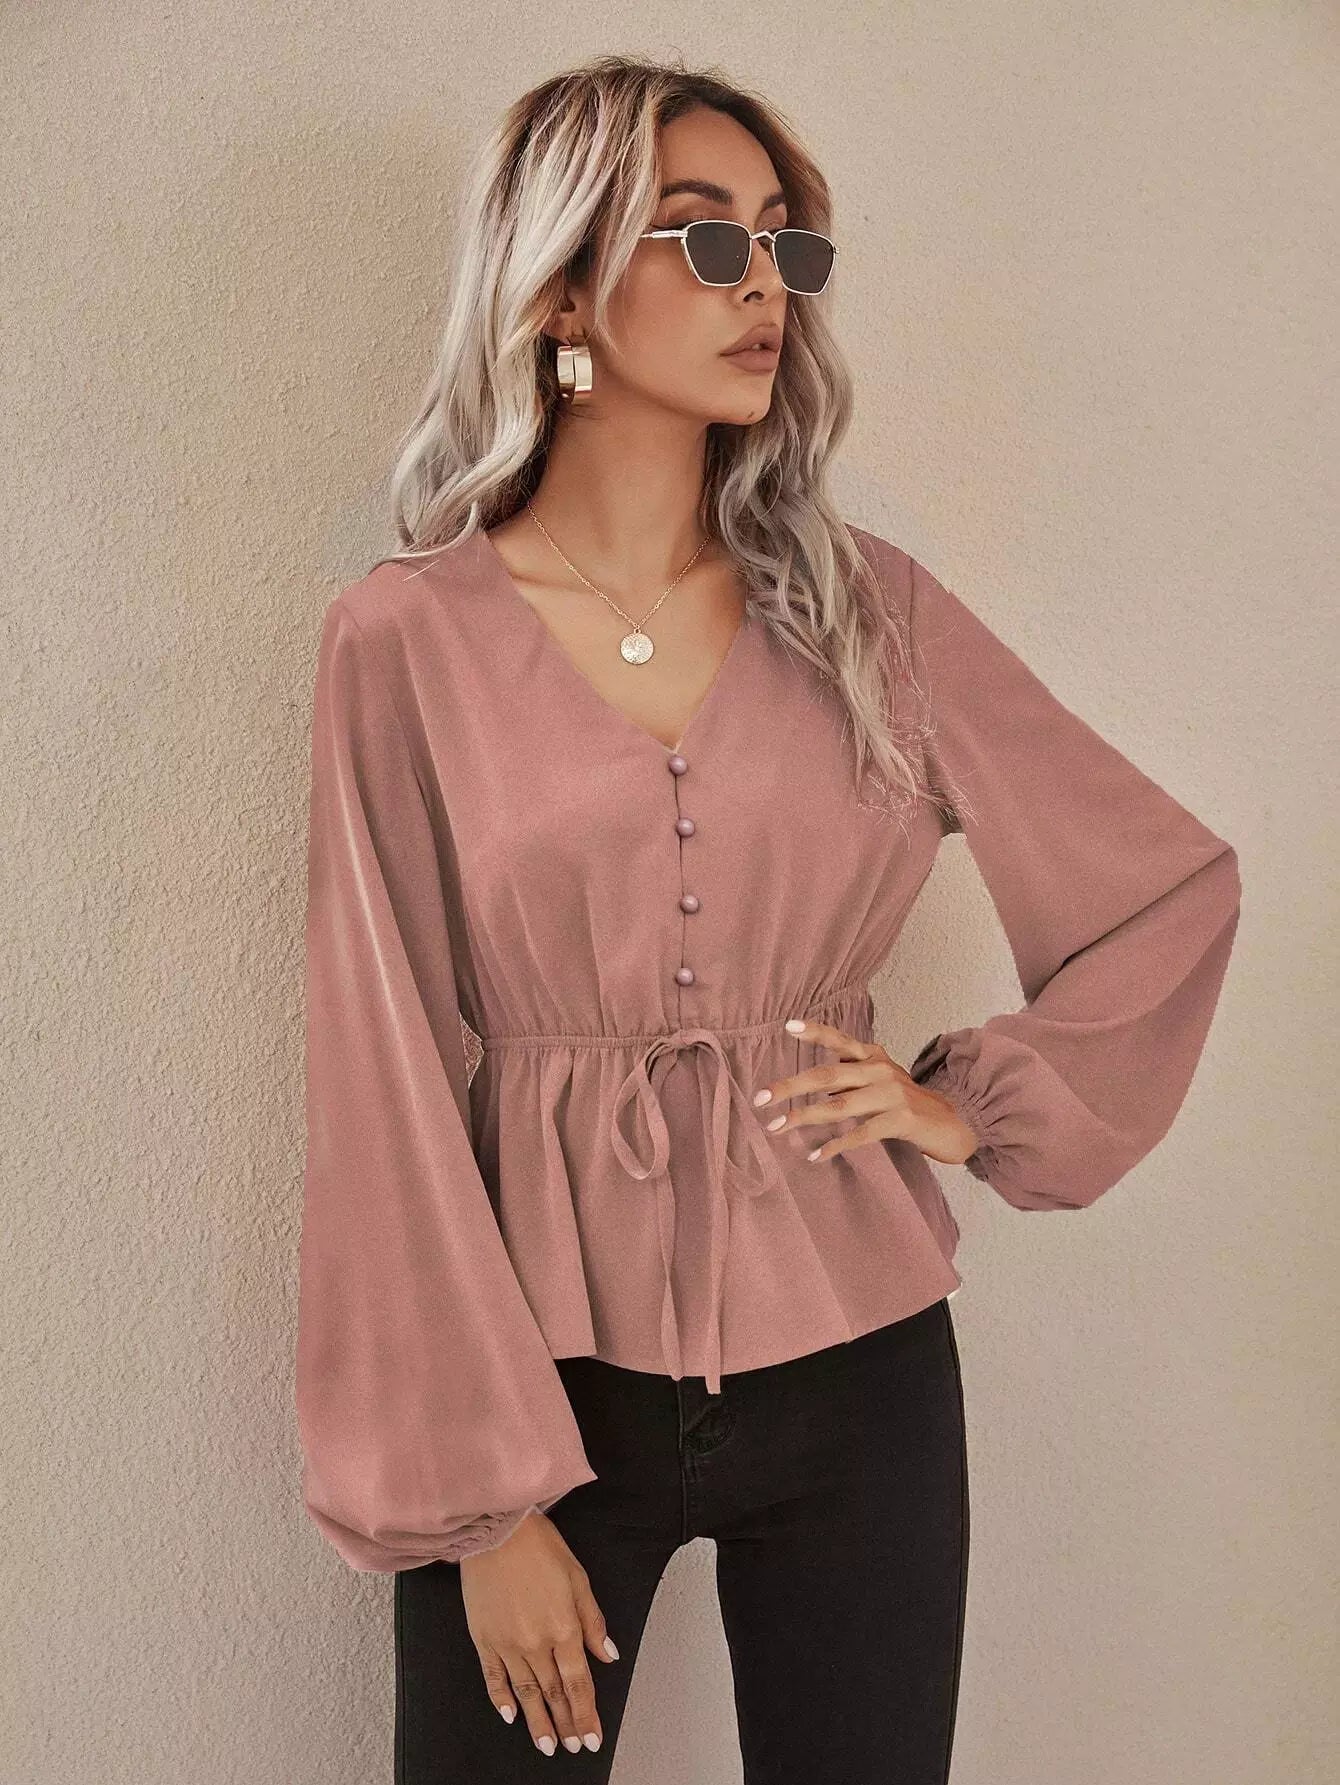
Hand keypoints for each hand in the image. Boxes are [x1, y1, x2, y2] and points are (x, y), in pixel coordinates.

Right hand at [460, 1511, 620, 1757]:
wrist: (496, 1530)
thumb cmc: (538, 1546)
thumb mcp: (578, 1577)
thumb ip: (593, 1621)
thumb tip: (607, 1654)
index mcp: (564, 1627)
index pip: (579, 1683)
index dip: (586, 1714)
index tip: (592, 1737)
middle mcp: (536, 1642)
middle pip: (555, 1692)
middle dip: (566, 1723)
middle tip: (573, 1747)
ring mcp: (507, 1643)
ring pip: (526, 1692)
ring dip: (538, 1722)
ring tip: (547, 1745)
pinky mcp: (484, 1638)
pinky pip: (493, 1677)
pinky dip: (501, 1699)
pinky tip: (510, 1716)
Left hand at [753, 1017, 978, 1165]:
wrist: (954, 1122)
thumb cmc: (908, 1102)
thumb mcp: (881, 1080)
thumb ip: (850, 1078)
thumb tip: (807, 1092)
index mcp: (873, 1056)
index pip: (839, 1040)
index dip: (814, 1031)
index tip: (786, 1026)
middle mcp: (880, 1070)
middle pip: (827, 1076)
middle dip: (790, 1087)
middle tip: (761, 1098)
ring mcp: (892, 1094)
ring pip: (838, 1105)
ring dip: (804, 1117)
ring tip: (778, 1127)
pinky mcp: (902, 1120)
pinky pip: (860, 1133)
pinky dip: (835, 1145)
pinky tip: (814, 1155)